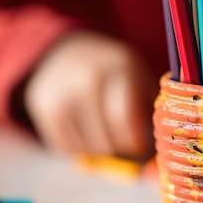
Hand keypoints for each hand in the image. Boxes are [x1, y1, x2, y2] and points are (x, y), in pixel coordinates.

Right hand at [24, 31, 155, 159]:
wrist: (66, 51)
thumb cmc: (113, 70)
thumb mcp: (138, 74)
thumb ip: (152, 106)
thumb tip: (160, 148)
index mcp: (118, 69)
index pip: (125, 119)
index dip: (137, 142)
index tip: (143, 146)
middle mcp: (86, 81)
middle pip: (108, 140)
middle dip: (123, 149)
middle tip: (127, 143)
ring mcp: (61, 95)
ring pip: (88, 149)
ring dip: (103, 151)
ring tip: (107, 134)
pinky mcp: (43, 109)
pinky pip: (67, 149)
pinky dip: (81, 150)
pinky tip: (88, 133)